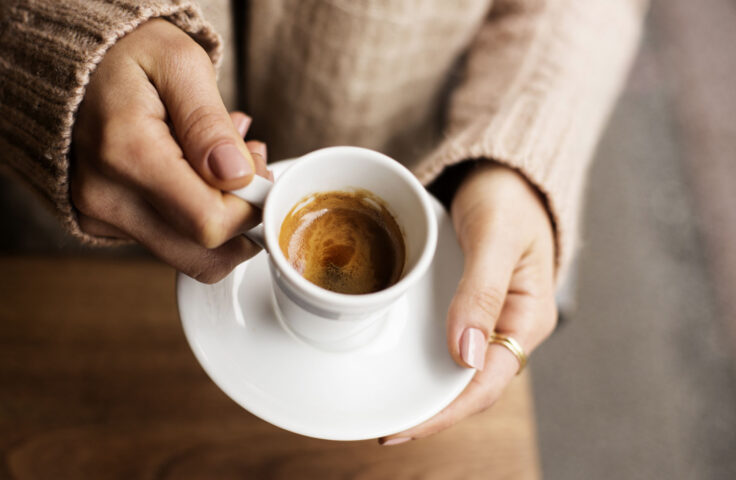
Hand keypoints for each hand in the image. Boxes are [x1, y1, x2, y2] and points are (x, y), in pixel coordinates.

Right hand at [71, 19, 269, 282]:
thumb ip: (209, 123)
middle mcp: (106, 197)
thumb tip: (236, 176)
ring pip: (188, 253)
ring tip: (223, 160)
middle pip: (202, 255)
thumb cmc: (128, 54)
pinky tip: (195, 170)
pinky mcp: (101, 223)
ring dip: (220, 216)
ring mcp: (99, 216)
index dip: (251, 208)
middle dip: (242, 219)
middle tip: (247, 167)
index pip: (210, 223)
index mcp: (127, 153)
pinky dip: (193, 213)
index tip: (259, 170)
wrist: (70, 60)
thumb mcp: (179, 63)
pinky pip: (167, 240)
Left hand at [380, 161, 557, 444]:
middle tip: (383, 427)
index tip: (403, 428)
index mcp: (527, 318)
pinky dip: (423, 359)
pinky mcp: (468, 304)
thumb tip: (464, 355)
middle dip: (430, 412)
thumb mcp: (495, 237)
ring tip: (384, 406)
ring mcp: (487, 317)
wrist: (503, 169)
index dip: (445, 412)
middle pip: (469, 386)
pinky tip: (397, 364)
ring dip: (424, 390)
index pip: (486, 383)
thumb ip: (481, 291)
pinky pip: (446, 342)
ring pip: (456, 368)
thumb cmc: (508, 195)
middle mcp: (508, 326)